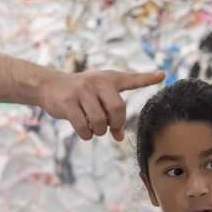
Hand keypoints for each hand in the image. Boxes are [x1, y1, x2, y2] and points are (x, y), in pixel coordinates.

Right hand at [39, 68, 163, 140]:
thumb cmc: (80, 93)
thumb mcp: (98, 95)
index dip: (146, 78)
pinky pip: (84, 127)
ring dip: (99, 131)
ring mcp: (82, 91)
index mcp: (108, 79)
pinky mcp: (68, 103)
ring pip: (100, 121)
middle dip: (115, 124)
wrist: (50, 86)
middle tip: (110, 127)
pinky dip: (86, 134)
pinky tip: (84, 130)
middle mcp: (97, 82)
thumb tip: (120, 137)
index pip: (131, 79)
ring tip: (94, 127)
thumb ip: (112, 112)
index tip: (162, 75)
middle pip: (117, 109)